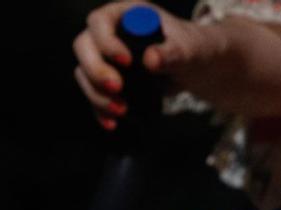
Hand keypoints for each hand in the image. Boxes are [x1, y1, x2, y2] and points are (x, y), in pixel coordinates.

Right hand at [73, 3, 226, 129]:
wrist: (196, 67)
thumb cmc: (193, 48)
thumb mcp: (188, 49)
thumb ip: (172, 52)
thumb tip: (151, 59)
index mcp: (126, 14)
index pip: (100, 22)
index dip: (107, 42)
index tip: (127, 62)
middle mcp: (110, 32)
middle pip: (84, 46)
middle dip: (96, 70)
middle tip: (117, 88)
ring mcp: (105, 57)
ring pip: (84, 72)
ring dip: (97, 94)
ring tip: (120, 110)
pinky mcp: (107, 80)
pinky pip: (93, 94)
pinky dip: (100, 109)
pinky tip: (112, 123)